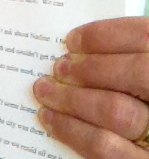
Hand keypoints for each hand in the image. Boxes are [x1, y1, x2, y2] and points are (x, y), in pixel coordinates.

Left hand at [33, 17, 148, 157]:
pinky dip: (71, 130)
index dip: (104, 36)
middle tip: (57, 68)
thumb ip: (123, 59)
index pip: (143, 38)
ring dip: (70, 99)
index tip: (71, 40)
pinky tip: (49, 118)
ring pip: (116, 111)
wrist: (148, 136)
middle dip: (89, 68)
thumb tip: (77, 51)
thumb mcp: (140, 72)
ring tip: (44, 90)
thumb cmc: (138, 96)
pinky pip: (105, 148)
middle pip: (135, 73)